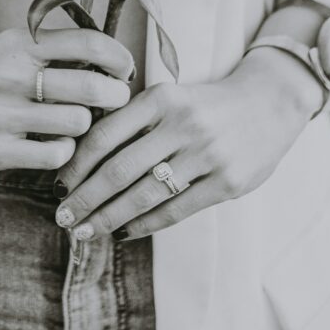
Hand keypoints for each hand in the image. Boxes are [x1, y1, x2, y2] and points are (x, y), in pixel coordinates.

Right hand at [0, 27, 132, 173]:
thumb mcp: (2, 47)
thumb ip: (44, 48)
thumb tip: (101, 53)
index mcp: (18, 45)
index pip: (86, 43)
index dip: (117, 57)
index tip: (124, 70)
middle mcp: (12, 76)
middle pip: (90, 87)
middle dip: (114, 96)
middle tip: (115, 100)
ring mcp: (3, 114)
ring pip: (77, 123)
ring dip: (85, 126)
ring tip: (75, 124)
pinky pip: (54, 154)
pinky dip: (64, 152)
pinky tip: (55, 146)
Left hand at [53, 47, 321, 240]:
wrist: (270, 101)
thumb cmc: (206, 103)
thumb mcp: (170, 97)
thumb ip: (134, 121)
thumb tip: (83, 157)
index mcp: (161, 99)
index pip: (105, 134)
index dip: (77, 164)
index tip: (59, 184)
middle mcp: (181, 124)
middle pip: (119, 170)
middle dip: (85, 199)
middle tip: (63, 218)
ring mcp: (206, 155)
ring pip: (144, 195)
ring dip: (109, 218)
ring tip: (86, 231)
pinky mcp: (227, 182)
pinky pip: (176, 210)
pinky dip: (146, 224)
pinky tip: (125, 232)